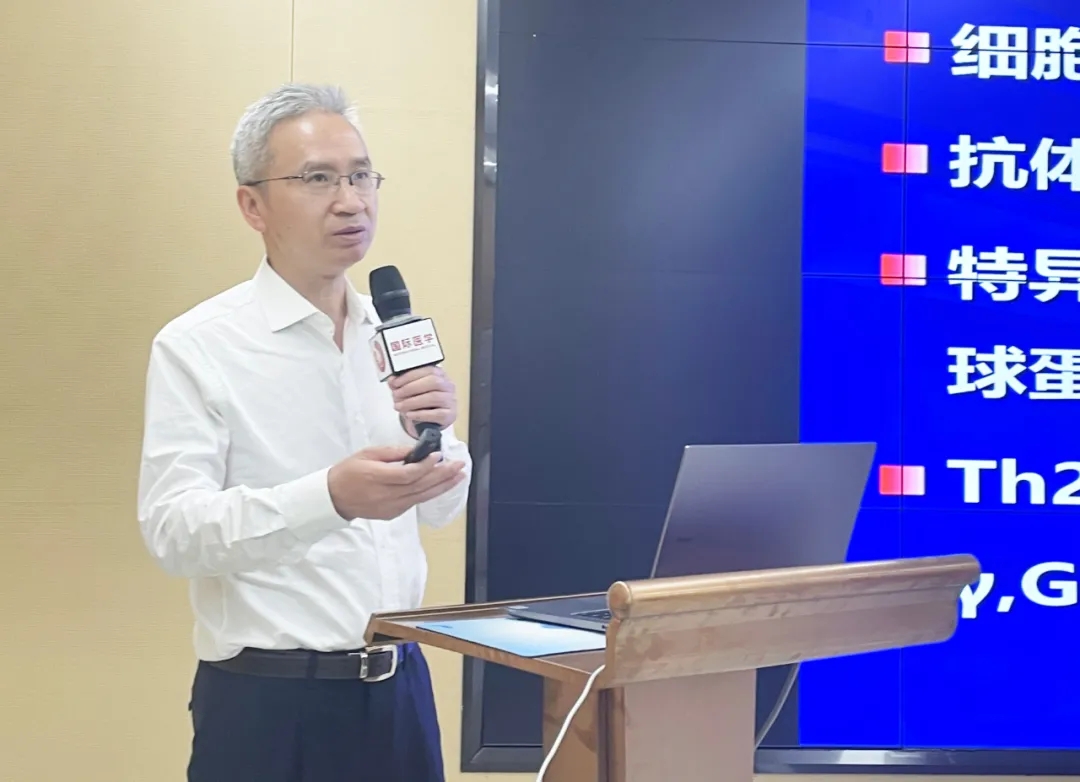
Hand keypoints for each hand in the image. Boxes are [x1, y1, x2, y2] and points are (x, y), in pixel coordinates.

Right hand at [327, 445, 466, 520]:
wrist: (334, 498)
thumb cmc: (349, 472)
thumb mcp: (367, 454)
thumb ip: (392, 452)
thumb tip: (416, 450)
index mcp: (378, 478)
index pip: (409, 474)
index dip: (427, 466)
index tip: (439, 456)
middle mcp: (387, 495)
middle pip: (420, 486)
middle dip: (443, 475)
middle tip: (460, 466)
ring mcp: (390, 507)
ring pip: (422, 497)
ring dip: (442, 486)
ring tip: (458, 477)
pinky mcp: (392, 514)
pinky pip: (414, 502)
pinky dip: (429, 493)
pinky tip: (440, 485)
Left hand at [388, 366, 457, 436]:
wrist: (430, 421)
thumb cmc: (421, 402)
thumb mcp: (409, 390)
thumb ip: (400, 384)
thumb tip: (392, 380)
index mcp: (440, 375)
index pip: (428, 370)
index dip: (410, 376)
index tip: (395, 383)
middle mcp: (448, 386)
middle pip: (433, 382)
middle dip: (411, 388)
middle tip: (396, 395)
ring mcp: (451, 401)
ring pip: (434, 397)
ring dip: (413, 402)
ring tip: (399, 406)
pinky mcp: (450, 415)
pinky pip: (437, 414)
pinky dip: (420, 414)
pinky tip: (409, 415)